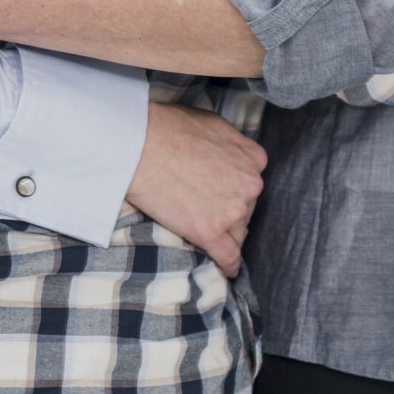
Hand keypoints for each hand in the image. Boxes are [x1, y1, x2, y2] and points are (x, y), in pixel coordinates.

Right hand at [125, 102, 265, 276]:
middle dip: (229, 209)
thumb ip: (230, 143)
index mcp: (253, 158)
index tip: (222, 191)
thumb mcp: (212, 123)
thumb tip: (226, 152)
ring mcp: (232, 211)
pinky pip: (229, 257)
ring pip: (238, 232)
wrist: (141, 146)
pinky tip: (226, 270)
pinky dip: (229, 265)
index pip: (252, 181)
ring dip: (225, 234)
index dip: (235, 188)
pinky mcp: (211, 233)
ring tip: (207, 234)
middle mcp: (250, 185)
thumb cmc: (167, 128)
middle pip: (246, 207)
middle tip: (205, 207)